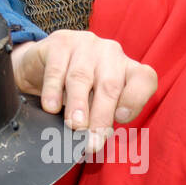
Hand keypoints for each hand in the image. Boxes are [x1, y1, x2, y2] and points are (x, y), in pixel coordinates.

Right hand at [11, 29, 156, 151]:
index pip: (145, 79)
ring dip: (78, 104)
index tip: (122, 119)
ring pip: (82, 77)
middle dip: (101, 115)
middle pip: (110, 85)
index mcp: (127, 69)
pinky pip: (57, 69)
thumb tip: (94, 142)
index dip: (136, 99)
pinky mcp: (60, 42)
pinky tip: (51, 107)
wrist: (40, 66)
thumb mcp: (94, 103)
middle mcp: (111, 53)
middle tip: (92, 140)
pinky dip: (53, 90)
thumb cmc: (75, 90)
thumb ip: (100, 119)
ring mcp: (86, 45)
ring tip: (74, 125)